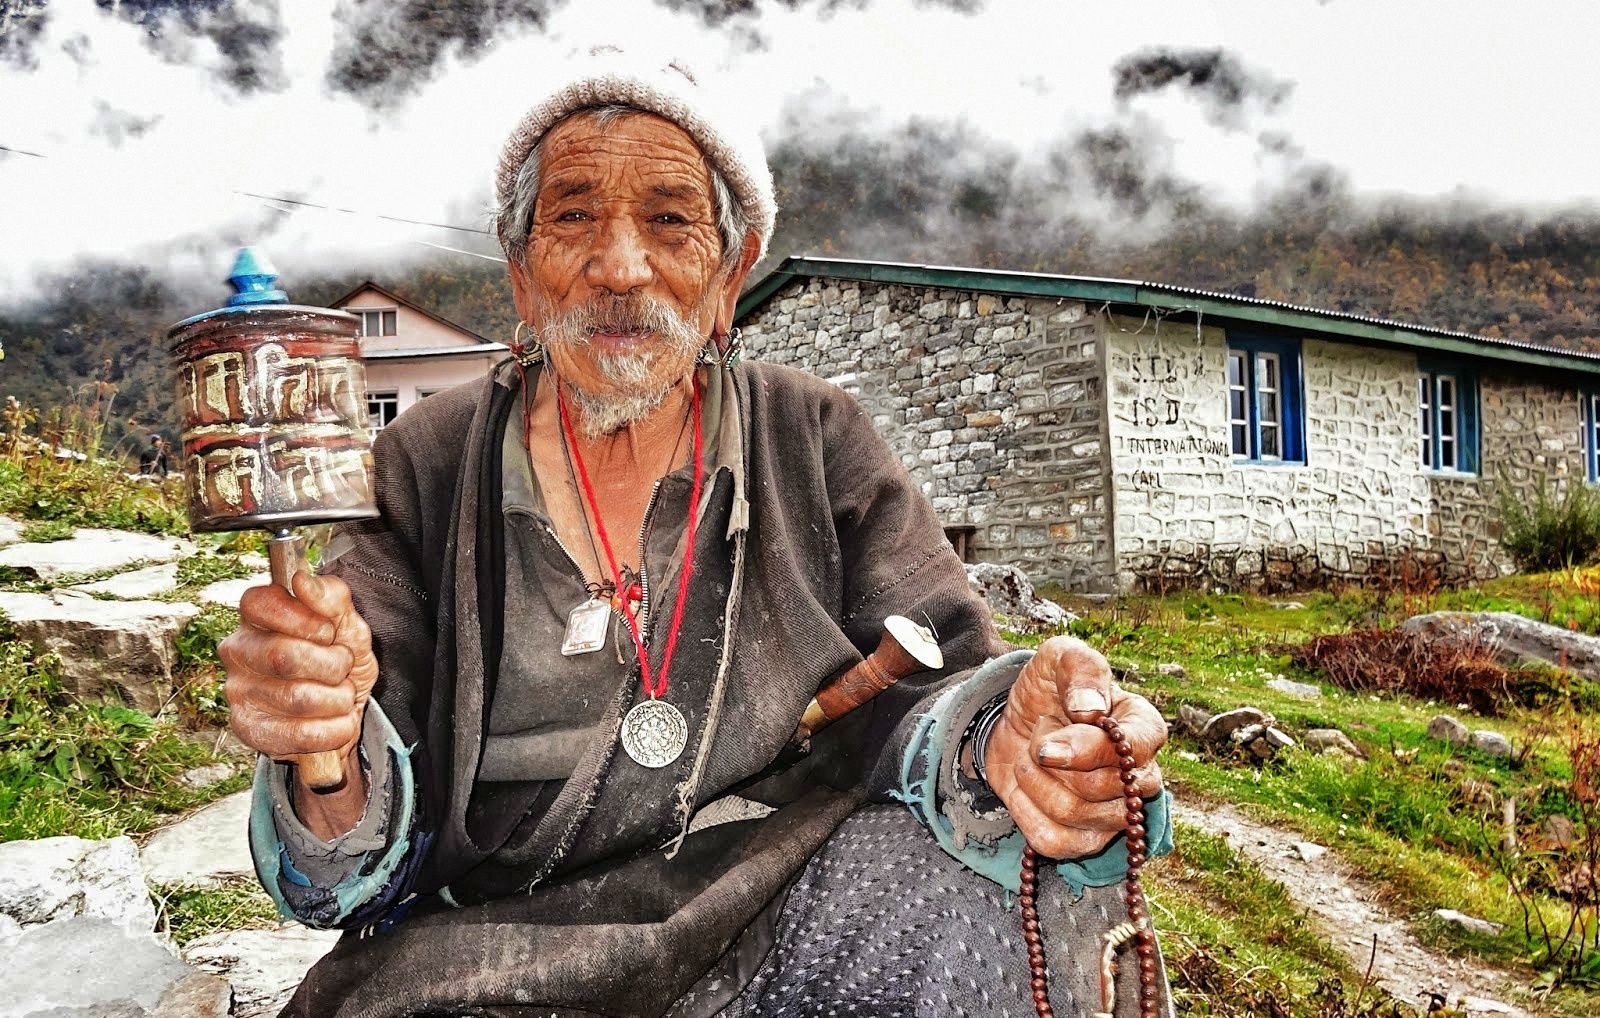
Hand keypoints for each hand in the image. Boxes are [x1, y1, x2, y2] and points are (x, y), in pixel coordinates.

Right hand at [219, 572, 378, 775]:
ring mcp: (238, 693)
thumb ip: (332, 599)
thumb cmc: (338, 664)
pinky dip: (335, 728)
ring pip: (297, 698)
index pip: (258, 602)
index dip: (302, 618)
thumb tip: (302, 580)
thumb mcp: (348, 627)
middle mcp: (238, 652)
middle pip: (283, 655)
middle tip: (341, 667)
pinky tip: (335, 721)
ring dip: (338, 698)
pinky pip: (301, 733)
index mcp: (257, 618)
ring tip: (339, 695)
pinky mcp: (248, 730)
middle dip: (331, 664)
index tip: (326, 632)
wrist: (342, 715)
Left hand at [982, 636, 1166, 859]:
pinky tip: (1024, 789)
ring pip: (1073, 814)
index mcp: (1144, 726)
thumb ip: (1081, 671)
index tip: (1046, 744)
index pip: (1136, 748)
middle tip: (1038, 737)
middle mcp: (1141, 775)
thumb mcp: (1061, 658)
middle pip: (1098, 787)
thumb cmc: (1050, 687)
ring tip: (1031, 758)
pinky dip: (1025, 814)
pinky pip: (1054, 842)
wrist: (1016, 721)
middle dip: (1048, 760)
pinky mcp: (1086, 840)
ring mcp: (1116, 813)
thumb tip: (1089, 710)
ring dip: (1033, 781)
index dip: (1087, 749)